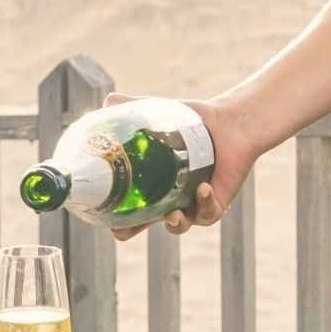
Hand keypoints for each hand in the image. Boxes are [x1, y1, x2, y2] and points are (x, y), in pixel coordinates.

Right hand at [109, 93, 266, 240]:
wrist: (230, 123)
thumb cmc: (193, 122)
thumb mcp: (158, 114)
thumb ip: (132, 107)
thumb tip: (106, 101)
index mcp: (149, 185)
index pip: (123, 206)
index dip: (110, 215)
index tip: (100, 213)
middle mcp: (167, 200)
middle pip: (142, 225)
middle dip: (131, 230)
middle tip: (123, 230)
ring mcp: (190, 206)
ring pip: (178, 226)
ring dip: (174, 223)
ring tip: (172, 213)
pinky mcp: (215, 205)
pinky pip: (208, 212)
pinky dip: (204, 202)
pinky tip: (203, 187)